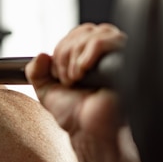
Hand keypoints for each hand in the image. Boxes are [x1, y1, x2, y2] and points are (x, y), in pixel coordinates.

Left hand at [25, 23, 126, 141]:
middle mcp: (108, 54)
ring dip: (75, 58)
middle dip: (65, 54)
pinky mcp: (126, 61)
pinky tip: (84, 73)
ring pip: (93, 34)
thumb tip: (40, 56)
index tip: (59, 74)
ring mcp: (119, 56)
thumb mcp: (46, 89)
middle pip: (84, 30)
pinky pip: (105, 41)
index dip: (62, 49)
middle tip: (68, 79)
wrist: (88, 131)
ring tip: (77, 79)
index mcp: (92, 56)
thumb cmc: (75, 113)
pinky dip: (86, 55)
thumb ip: (36, 71)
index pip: (77, 33)